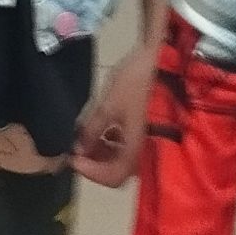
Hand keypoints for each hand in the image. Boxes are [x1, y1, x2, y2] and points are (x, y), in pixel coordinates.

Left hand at [72, 41, 157, 186]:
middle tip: (79, 147)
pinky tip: (106, 126)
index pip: (113, 177)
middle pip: (119, 170)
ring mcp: (151, 139)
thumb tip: (79, 150)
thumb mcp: (108, 105)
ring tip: (89, 135)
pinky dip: (115, 141)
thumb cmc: (135, 82)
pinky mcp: (151, 127)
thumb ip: (92, 131)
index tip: (73, 158)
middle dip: (96, 161)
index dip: (90, 172)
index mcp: (137, 148)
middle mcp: (146, 150)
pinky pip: (130, 144)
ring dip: (104, 151)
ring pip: (124, 158)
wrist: (162, 57)